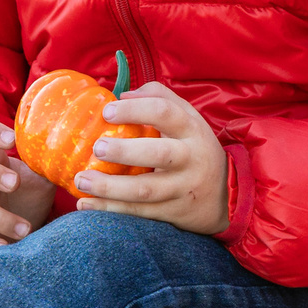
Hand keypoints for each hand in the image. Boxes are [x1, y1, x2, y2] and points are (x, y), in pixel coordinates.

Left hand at [69, 82, 228, 235]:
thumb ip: (159, 98)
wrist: (226, 196)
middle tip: (97, 147)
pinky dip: (111, 210)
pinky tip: (86, 204)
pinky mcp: (173, 213)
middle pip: (158, 154)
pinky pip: (139, 213)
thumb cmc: (195, 148)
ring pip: (145, 191)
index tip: (107, 111)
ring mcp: (182, 189)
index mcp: (192, 129)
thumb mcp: (188, 117)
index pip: (165, 112)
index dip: (135, 110)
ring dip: (110, 188)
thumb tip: (122, 94)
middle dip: (125, 151)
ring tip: (81, 180)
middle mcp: (190, 158)